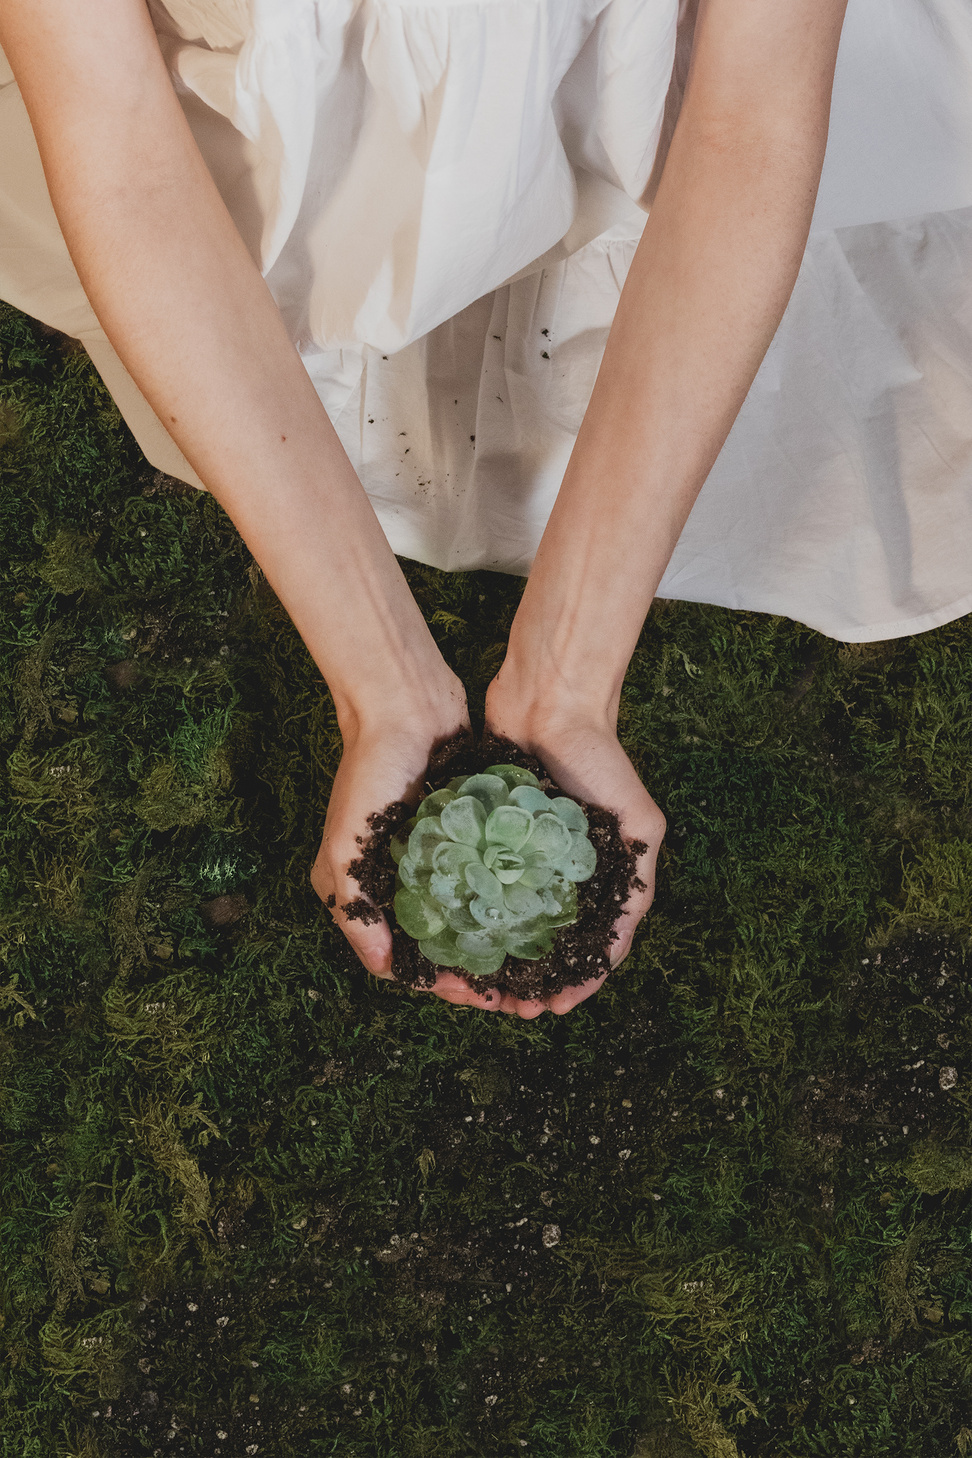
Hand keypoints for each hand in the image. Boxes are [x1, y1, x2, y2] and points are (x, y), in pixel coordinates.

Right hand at [310, 695, 503, 1011]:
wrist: (405, 702)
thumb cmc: (369, 770)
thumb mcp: (347, 843)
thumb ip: (355, 908)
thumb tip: (386, 969)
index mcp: (364, 889)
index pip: (404, 957)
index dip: (440, 983)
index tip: (476, 994)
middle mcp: (398, 879)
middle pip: (442, 944)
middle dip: (476, 973)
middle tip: (516, 991)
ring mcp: (435, 856)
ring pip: (471, 916)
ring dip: (497, 945)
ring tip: (533, 966)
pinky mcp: (465, 833)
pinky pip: (490, 877)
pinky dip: (509, 901)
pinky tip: (540, 918)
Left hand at [483, 672, 665, 1018]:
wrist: (551, 702)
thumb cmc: (602, 760)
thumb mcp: (639, 823)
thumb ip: (638, 880)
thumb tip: (620, 944)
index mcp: (603, 875)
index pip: (590, 946)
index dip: (576, 981)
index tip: (553, 1008)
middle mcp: (562, 870)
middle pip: (545, 942)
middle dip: (529, 980)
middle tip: (508, 1008)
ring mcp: (523, 854)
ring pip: (507, 920)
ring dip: (497, 957)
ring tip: (479, 986)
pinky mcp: (489, 834)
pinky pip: (476, 882)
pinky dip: (469, 913)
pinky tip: (456, 939)